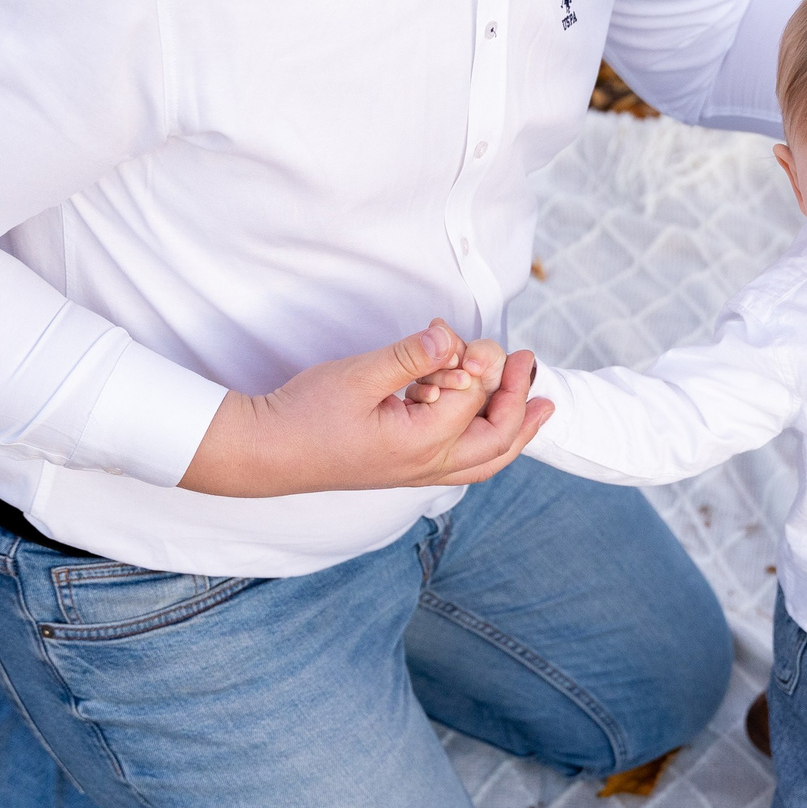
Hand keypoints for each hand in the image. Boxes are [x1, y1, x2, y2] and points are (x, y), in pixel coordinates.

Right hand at [180, 319, 550, 496]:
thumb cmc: (305, 414)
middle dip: (522, 403)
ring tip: (540, 407)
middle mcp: (426, 466)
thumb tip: (453, 338)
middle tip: (530, 365)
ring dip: (515, 430)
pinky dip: (486, 440)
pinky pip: (463, 462)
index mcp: (420, 444)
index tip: (466, 335)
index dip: (479, 361)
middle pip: (498, 442)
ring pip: (485, 460)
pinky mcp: (404, 468)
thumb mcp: (359, 375)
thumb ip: (410, 356)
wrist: (266, 452)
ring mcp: (416, 472)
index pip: (474, 398)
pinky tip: (487, 417)